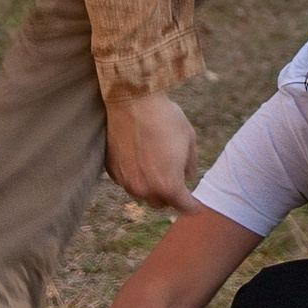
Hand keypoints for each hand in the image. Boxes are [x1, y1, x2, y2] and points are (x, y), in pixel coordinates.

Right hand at [105, 93, 198, 212]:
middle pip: (160, 203)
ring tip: (156, 165)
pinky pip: (127, 180)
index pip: (183, 206)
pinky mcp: (112, 171)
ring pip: (141, 193)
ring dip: (150, 186)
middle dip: (169, 196)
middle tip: (175, 181)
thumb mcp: (189, 139)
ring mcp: (125, 181)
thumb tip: (187, 177)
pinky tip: (139, 157)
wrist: (132, 101)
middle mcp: (144, 189)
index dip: (192, 206)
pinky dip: (135, 175)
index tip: (196, 205)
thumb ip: (190, 165)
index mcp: (168, 185)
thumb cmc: (165, 118)